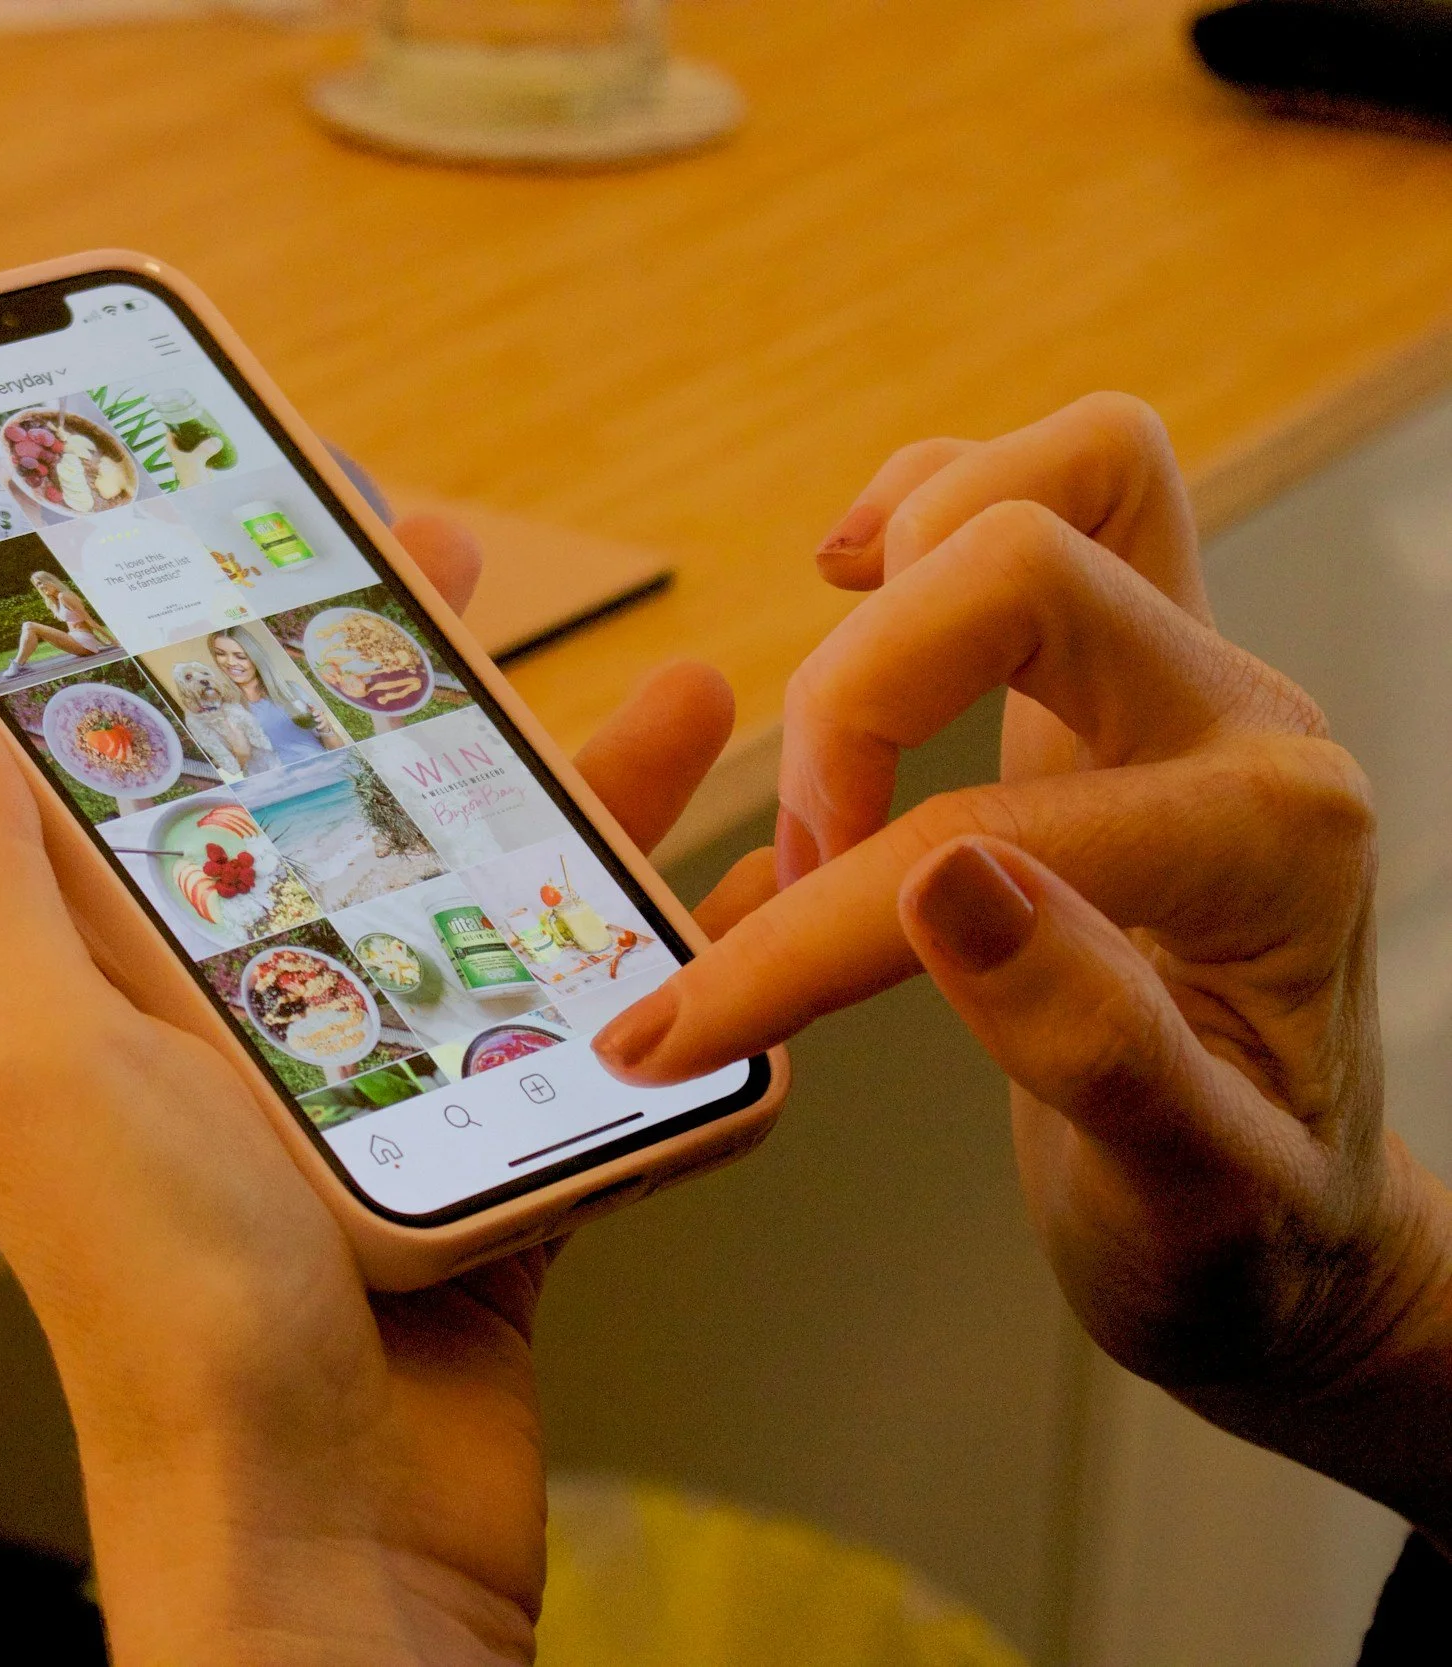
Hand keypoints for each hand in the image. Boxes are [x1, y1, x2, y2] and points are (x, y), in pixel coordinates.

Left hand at [0, 512, 743, 1664]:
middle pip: (311, 801)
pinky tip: (715, 890)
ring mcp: (359, 1092)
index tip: (233, 507)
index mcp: (103, 980)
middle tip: (445, 559)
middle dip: (379, 672)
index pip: (130, 757)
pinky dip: (642, 960)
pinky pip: (566, 1028)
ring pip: (464, 900)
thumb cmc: (173, 1320)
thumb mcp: (47, 1060)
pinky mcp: (475, 1162)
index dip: (171, 624)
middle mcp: (224, 1022)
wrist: (335, 1545)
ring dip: (559, 797)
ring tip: (677, 699)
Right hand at [595, 393, 1451, 1541]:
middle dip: (851, 696)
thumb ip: (1087, 1044)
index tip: (684, 1025)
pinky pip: (1055, 495)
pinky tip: (844, 584)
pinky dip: (921, 511)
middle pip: (1035, 553)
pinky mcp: (1129, 673)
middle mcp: (1245, 729)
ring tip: (830, 738)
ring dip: (903, 568)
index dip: (798, 937)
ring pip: (1076, 472)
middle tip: (800, 858)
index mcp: (1266, 859)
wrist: (1294, 1232)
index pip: (977, 832)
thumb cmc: (1241, 1238)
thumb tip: (946, 881)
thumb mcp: (1182, 1206)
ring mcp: (1192, 684)